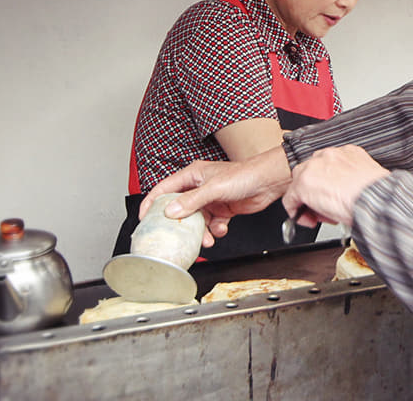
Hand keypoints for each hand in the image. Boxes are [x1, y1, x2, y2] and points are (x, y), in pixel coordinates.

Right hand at [139, 148, 293, 247]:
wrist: (269, 181)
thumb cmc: (244, 174)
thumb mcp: (214, 188)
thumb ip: (192, 201)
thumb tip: (171, 212)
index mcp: (192, 175)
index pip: (164, 189)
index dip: (152, 203)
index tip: (144, 218)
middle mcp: (200, 187)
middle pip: (180, 209)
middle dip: (181, 225)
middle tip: (179, 236)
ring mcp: (211, 200)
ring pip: (197, 221)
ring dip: (201, 231)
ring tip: (206, 238)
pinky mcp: (223, 210)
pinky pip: (212, 225)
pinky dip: (216, 230)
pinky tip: (222, 229)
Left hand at [283, 145, 388, 228]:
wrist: (375, 199)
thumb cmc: (378, 195)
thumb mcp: (368, 181)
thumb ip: (353, 181)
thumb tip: (344, 195)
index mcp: (348, 153)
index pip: (328, 167)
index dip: (328, 185)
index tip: (332, 198)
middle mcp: (329, 155)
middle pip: (312, 173)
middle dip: (315, 193)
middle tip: (324, 209)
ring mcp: (314, 167)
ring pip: (300, 185)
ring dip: (306, 202)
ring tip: (319, 216)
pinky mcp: (304, 183)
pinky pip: (290, 199)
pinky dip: (296, 211)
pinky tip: (308, 220)